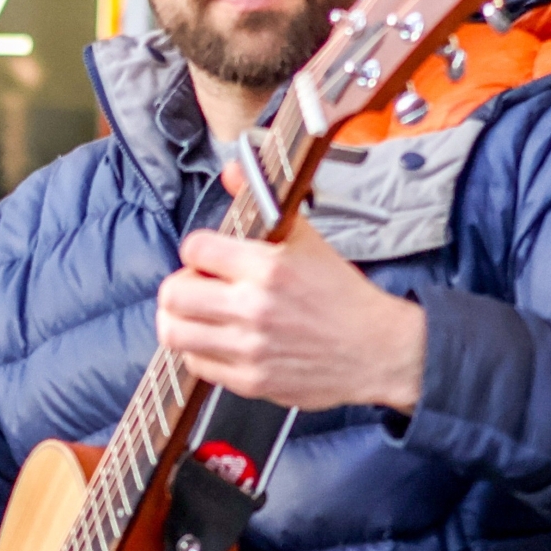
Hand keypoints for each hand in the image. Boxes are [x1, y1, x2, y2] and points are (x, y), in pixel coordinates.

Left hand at [155, 219, 425, 413]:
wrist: (378, 351)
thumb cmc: (341, 295)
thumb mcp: (307, 240)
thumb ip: (263, 203)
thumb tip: (232, 169)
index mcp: (268, 267)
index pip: (195, 248)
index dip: (197, 250)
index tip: (207, 257)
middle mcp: (254, 308)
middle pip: (173, 294)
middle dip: (179, 286)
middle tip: (196, 287)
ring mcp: (250, 347)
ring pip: (174, 333)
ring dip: (180, 320)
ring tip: (199, 315)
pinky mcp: (250, 380)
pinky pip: (196, 365)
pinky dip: (199, 352)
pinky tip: (218, 341)